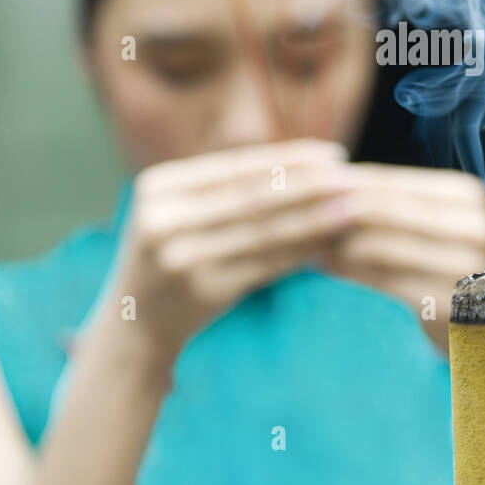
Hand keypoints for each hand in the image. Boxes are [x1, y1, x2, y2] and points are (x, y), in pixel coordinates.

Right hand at [103, 139, 356, 366]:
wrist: (132, 330)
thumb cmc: (168, 260)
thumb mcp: (176, 213)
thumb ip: (221, 188)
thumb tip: (298, 161)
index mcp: (158, 186)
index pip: (237, 166)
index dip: (289, 158)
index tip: (333, 154)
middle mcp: (164, 217)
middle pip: (253, 195)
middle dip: (309, 184)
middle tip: (352, 177)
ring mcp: (181, 255)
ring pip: (264, 231)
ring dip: (315, 218)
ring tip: (353, 209)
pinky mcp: (202, 290)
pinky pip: (265, 265)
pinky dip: (302, 252)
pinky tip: (331, 245)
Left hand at [316, 163, 484, 352]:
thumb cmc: (444, 265)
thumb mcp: (430, 226)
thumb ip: (392, 203)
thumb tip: (327, 180)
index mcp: (467, 198)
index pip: (392, 183)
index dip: (345, 184)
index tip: (304, 187)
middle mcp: (474, 227)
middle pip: (387, 211)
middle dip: (337, 211)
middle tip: (296, 213)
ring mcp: (468, 267)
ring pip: (384, 247)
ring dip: (338, 244)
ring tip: (305, 241)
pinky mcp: (452, 304)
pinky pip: (388, 283)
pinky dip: (352, 273)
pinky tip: (325, 268)